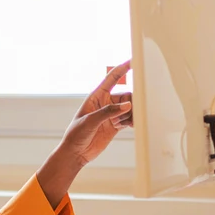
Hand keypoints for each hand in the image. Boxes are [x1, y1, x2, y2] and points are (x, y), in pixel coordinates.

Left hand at [37, 61, 132, 206]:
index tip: (134, 60)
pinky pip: (130, 119)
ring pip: (130, 108)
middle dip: (134, 100)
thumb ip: (108, 112)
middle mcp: (105, 104)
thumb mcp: (90, 122)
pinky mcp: (116, 125)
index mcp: (96, 97)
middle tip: (139, 108)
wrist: (75, 153)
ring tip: (133, 121)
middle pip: (126, 95)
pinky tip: (134, 126)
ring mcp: (111, 114)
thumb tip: (127, 105)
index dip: (123, 68)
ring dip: (135, 113)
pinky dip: (134, 121)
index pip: (111, 78)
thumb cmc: (75, 135)